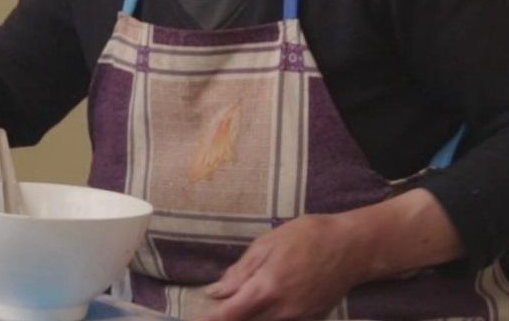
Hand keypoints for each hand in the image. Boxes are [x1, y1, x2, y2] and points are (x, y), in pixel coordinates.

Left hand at [200, 214, 368, 320]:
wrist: (353, 247)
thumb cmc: (307, 237)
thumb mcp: (266, 245)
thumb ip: (239, 272)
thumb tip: (215, 292)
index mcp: (266, 289)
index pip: (229, 314)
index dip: (210, 320)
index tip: (196, 320)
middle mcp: (283, 311)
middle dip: (229, 317)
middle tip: (218, 305)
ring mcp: (300, 319)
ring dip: (248, 317)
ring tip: (239, 302)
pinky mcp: (312, 320)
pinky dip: (268, 317)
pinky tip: (262, 307)